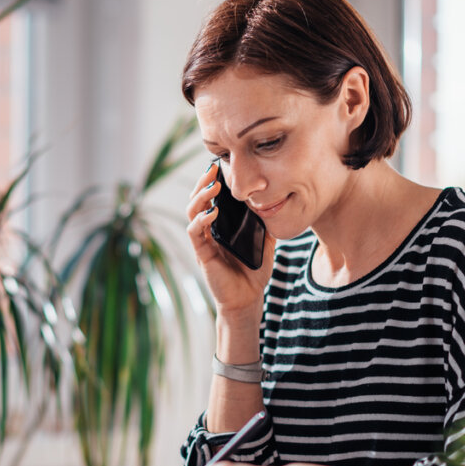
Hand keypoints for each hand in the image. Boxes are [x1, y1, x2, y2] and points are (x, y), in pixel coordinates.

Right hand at [187, 162, 275, 314]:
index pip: (210, 199)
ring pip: (192, 213)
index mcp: (220, 226)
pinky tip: (212, 212)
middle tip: (213, 169)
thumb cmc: (253, 271)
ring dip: (200, 197)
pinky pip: (195, 233)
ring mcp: (203, 242)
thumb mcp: (264, 241)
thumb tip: (273, 202)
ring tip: (212, 186)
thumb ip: (264, 223)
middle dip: (203, 183)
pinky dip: (201, 220)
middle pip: (196, 201)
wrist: (248, 298)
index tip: (220, 167)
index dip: (211, 182)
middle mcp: (208, 231)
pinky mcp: (202, 254)